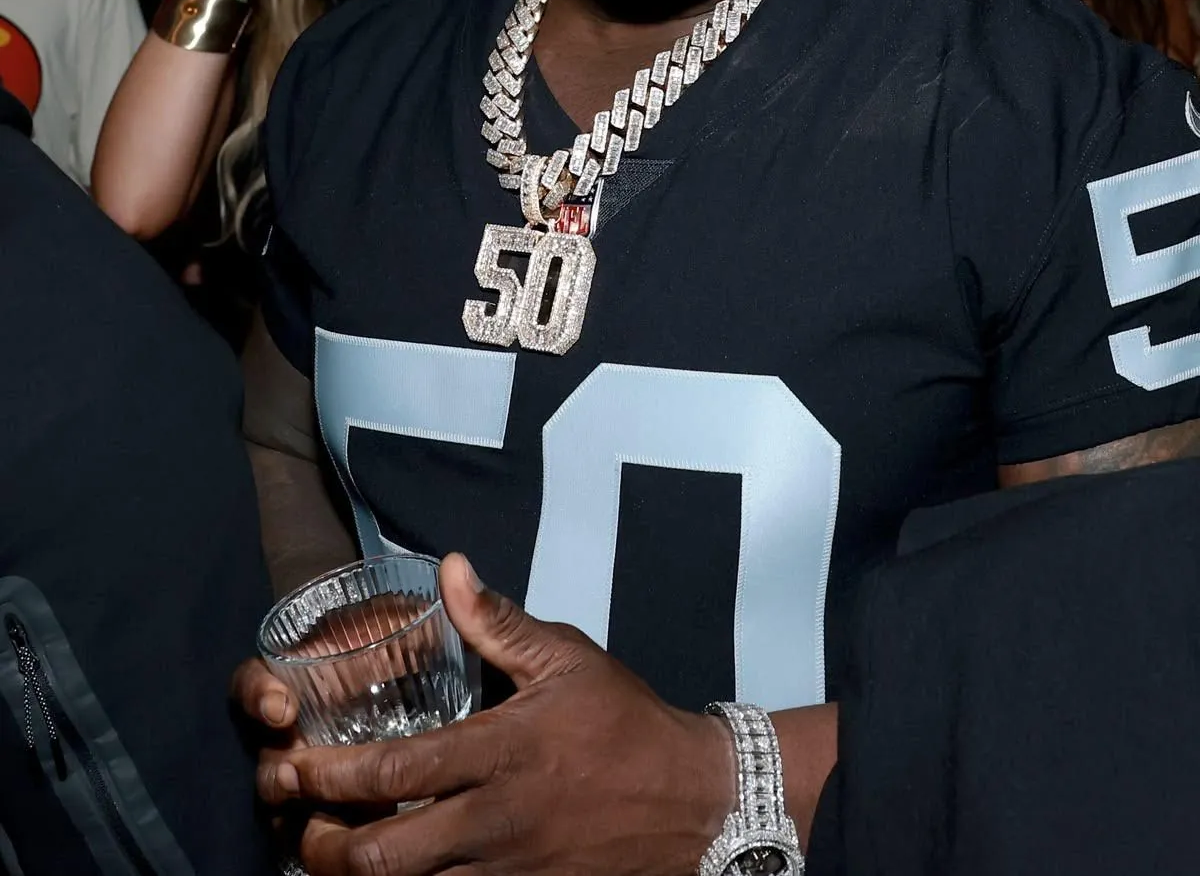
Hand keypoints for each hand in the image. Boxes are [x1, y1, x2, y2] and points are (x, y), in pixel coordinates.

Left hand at [248, 554, 733, 875]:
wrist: (694, 801)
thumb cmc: (624, 721)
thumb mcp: (567, 657)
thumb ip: (498, 621)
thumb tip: (449, 568)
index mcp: (502, 751)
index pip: (397, 772)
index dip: (332, 776)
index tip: (293, 767)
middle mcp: (497, 822)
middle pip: (384, 858)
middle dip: (325, 848)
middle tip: (299, 825)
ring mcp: (510, 873)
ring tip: (328, 855)